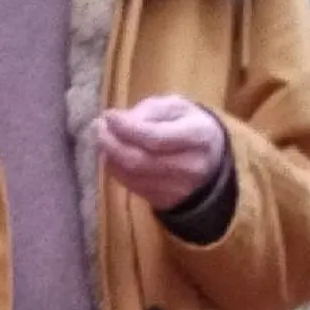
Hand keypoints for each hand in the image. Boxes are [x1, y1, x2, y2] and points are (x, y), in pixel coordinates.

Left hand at [97, 97, 227, 211]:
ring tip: (102, 139)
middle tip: (98, 128)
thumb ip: (150, 110)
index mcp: (199, 136)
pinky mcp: (164, 201)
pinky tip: (111, 156)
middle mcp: (190, 166)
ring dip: (110, 157)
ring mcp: (177, 188)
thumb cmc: (190, 127)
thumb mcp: (178, 108)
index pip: (156, 137)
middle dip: (112, 143)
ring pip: (132, 176)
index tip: (108, 115)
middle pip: (140, 160)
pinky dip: (115, 171)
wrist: (211, 162)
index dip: (127, 128)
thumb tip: (118, 121)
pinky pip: (132, 186)